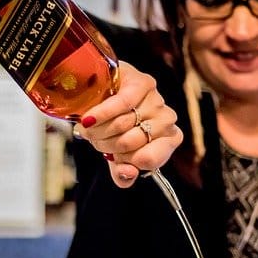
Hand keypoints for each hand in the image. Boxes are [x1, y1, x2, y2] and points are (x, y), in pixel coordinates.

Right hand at [74, 61, 182, 187]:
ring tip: (90, 126)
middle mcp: (168, 121)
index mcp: (168, 141)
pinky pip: (122, 103)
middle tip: (95, 139)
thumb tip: (127, 174)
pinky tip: (89, 118)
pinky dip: (102, 113)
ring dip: (99, 129)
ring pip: (123, 124)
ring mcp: (158, 101)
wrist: (103, 94)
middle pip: (130, 142)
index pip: (149, 160)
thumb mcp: (116, 156)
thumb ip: (122, 173)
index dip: (126, 160)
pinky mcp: (144, 83)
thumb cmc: (114, 126)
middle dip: (106, 144)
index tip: (113, 157)